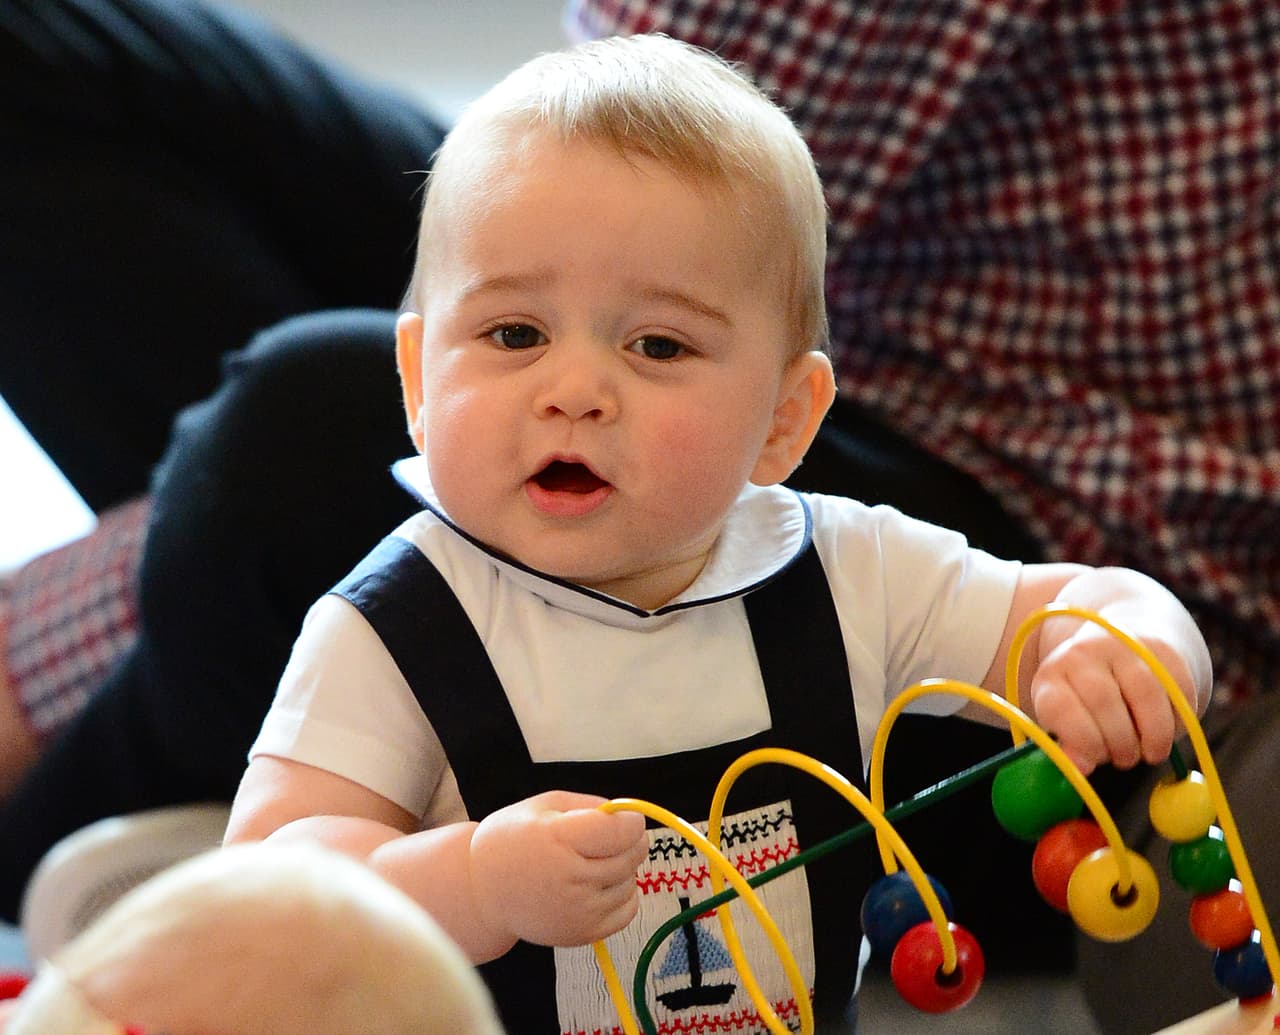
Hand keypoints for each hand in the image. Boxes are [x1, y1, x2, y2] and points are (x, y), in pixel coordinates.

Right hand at [469, 790, 647, 946]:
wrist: (482, 891)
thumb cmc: (511, 841)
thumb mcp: (544, 805)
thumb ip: (590, 806)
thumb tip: (627, 815)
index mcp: (558, 839)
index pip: (623, 830)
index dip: (631, 820)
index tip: (624, 817)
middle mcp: (570, 878)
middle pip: (631, 854)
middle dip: (630, 840)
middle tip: (609, 836)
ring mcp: (578, 910)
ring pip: (631, 881)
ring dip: (623, 868)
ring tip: (592, 862)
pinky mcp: (582, 933)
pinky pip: (628, 909)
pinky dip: (622, 894)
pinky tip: (598, 884)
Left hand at [1030, 617, 1193, 774]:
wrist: (1119, 649)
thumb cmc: (1089, 701)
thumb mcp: (1069, 720)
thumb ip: (1070, 745)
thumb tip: (1080, 768)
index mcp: (1052, 674)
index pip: (1060, 707)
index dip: (1082, 742)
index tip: (1096, 761)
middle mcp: (1084, 652)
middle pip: (1104, 701)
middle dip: (1119, 743)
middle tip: (1126, 760)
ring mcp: (1124, 645)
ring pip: (1146, 695)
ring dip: (1154, 736)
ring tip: (1151, 752)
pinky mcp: (1161, 649)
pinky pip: (1178, 691)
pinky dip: (1178, 721)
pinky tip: (1170, 730)